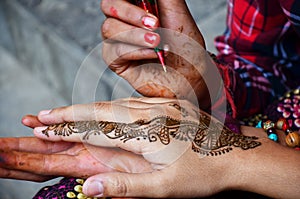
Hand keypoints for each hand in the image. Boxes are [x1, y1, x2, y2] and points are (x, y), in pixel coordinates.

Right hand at [30, 97, 267, 197]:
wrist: (237, 155)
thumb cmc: (204, 175)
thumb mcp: (164, 188)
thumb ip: (125, 187)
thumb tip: (88, 187)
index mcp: (148, 134)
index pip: (97, 131)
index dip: (67, 131)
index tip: (43, 129)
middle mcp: (151, 113)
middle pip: (100, 111)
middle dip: (67, 114)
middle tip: (41, 115)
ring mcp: (160, 105)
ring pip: (114, 104)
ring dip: (86, 108)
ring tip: (63, 113)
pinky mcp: (167, 103)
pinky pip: (131, 102)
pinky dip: (109, 107)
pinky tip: (100, 109)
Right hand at [101, 0, 219, 108]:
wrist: (190, 77)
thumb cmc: (186, 47)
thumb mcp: (178, 12)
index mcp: (138, 6)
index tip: (144, 1)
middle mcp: (125, 21)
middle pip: (108, 5)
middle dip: (130, 13)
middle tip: (155, 24)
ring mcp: (119, 41)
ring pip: (109, 28)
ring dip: (136, 35)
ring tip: (158, 42)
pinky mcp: (116, 61)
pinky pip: (114, 50)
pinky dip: (135, 51)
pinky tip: (152, 55)